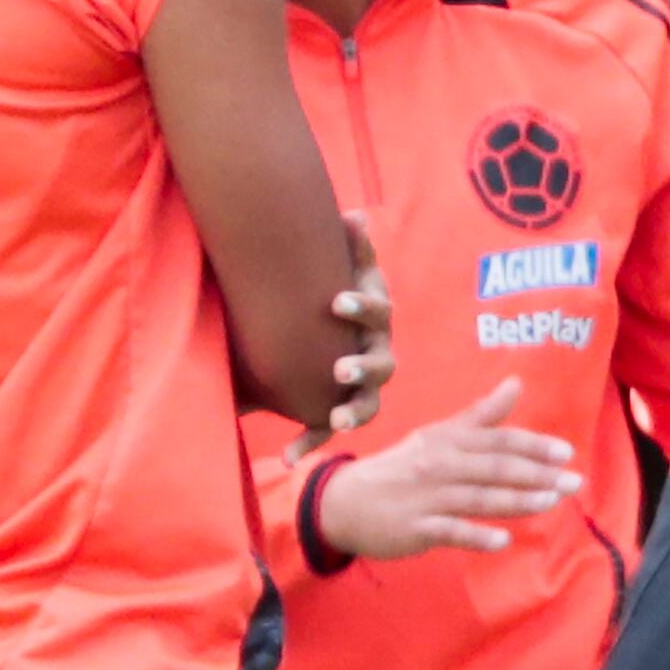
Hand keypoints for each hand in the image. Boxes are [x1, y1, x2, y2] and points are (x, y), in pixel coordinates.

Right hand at [308, 384, 581, 559]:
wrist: (346, 501)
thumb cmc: (402, 468)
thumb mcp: (438, 436)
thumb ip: (481, 415)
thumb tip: (516, 383)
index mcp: (447, 441)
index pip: (495, 440)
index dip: (531, 445)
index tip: (566, 452)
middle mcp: (438, 465)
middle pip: (493, 468)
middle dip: (535, 474)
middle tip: (573, 482)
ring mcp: (426, 497)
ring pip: (477, 498)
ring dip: (516, 500)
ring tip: (550, 502)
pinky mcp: (415, 527)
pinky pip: (450, 531)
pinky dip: (476, 536)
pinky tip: (503, 540)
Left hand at [311, 209, 393, 445]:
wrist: (330, 339)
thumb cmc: (334, 305)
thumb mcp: (343, 275)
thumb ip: (351, 251)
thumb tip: (354, 212)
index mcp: (375, 323)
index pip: (378, 313)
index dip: (362, 308)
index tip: (336, 303)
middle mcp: (378, 357)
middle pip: (381, 365)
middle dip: (362, 367)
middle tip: (341, 369)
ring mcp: (365, 390)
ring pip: (368, 404)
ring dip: (353, 412)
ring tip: (338, 421)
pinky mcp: (341, 411)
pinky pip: (327, 430)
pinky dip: (310, 442)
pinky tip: (289, 456)